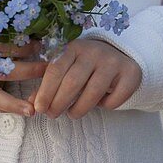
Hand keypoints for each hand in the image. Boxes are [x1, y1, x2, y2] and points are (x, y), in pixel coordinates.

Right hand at [0, 25, 48, 114]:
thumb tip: (23, 27)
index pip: (1, 42)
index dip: (23, 44)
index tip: (42, 42)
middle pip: (3, 67)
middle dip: (29, 69)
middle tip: (51, 69)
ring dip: (16, 101)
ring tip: (36, 106)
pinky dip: (4, 108)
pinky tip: (21, 111)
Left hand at [27, 39, 141, 119]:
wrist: (120, 54)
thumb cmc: (85, 65)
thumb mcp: (67, 67)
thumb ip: (49, 83)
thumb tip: (32, 103)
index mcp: (74, 46)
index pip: (56, 68)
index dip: (46, 90)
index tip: (39, 108)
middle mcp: (94, 51)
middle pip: (73, 81)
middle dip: (59, 102)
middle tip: (52, 115)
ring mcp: (113, 62)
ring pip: (93, 92)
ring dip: (79, 108)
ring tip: (72, 114)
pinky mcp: (130, 74)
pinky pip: (114, 99)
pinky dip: (105, 107)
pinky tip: (99, 104)